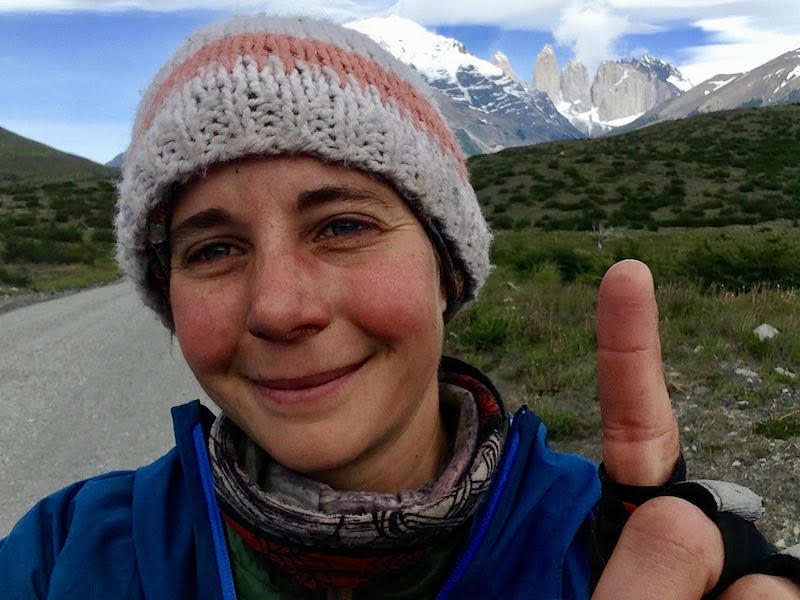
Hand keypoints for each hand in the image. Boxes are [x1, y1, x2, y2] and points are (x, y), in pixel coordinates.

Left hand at [590, 260, 799, 598]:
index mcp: (633, 513)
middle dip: (675, 583)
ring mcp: (736, 574)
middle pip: (699, 534)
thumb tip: (696, 525)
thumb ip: (639, 563)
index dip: (629, 349)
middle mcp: (693, 534)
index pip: (635, 421)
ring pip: (764, 594)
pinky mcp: (765, 593)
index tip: (627, 272)